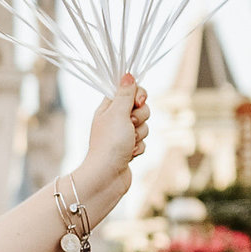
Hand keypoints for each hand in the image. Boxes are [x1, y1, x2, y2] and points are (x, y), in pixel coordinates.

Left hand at [74, 75, 149, 207]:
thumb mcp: (118, 113)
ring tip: (128, 143)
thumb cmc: (110, 143)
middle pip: (140, 108)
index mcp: (108, 108)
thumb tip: (127, 75)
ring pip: (144, 126)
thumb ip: (125, 94)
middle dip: (141, 117)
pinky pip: (143, 142)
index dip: (138, 94)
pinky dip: (139, 148)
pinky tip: (129, 155)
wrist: (106, 177)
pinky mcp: (128, 149)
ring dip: (140, 134)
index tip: (139, 101)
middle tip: (130, 125)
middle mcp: (114, 120)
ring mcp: (121, 135)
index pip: (129, 90)